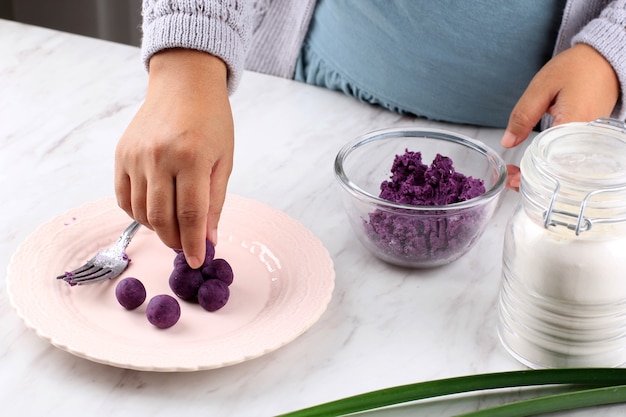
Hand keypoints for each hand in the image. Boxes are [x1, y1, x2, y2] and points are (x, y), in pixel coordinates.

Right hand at [115, 49, 233, 267]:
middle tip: (186, 248)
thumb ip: (215, 202)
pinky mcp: (121, 154)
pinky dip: (138, 214)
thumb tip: (209, 240)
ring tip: (174, 230)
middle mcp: (160, 157)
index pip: (191, 215)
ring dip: (158, 230)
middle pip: (163, 218)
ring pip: (141, 212)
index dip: (195, 243)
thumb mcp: (223, 160)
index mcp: (192, 157)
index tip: (198, 261)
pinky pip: (124, 197)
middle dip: (176, 242)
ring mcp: (136, 155)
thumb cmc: (212, 121)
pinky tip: (155, 214)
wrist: (183, 84)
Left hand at [501, 43, 618, 189]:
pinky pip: (573, 158)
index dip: (530, 172)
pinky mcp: (592, 139)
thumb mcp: (542, 87)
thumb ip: (523, 115)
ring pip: (567, 166)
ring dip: (543, 173)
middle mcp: (589, 137)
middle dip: (535, 179)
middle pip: (561, 169)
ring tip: (519, 176)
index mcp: (576, 123)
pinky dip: (554, 163)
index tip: (513, 179)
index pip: (552, 160)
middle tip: (512, 181)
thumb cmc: (576, 68)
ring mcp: (593, 140)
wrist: (604, 59)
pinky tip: (537, 165)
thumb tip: (508, 141)